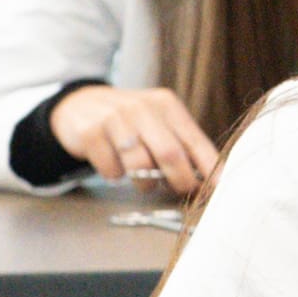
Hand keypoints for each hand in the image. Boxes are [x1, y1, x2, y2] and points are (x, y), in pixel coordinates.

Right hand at [55, 81, 219, 195]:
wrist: (79, 104)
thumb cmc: (128, 120)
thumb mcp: (157, 122)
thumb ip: (182, 144)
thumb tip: (211, 177)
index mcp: (166, 104)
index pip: (194, 140)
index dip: (209, 167)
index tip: (218, 189)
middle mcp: (142, 108)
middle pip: (170, 154)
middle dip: (180, 181)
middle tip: (181, 192)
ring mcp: (114, 118)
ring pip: (140, 166)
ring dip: (145, 183)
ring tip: (143, 179)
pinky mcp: (91, 132)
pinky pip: (111, 170)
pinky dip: (116, 176)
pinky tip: (114, 165)